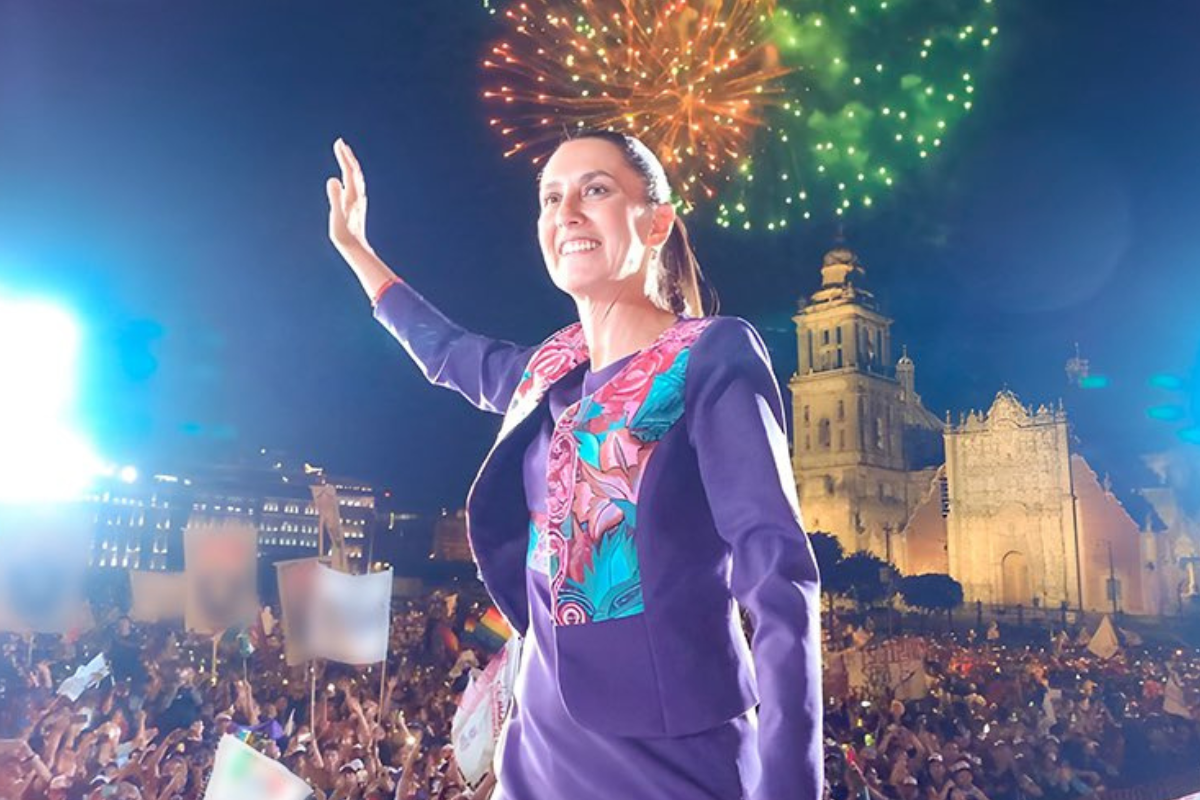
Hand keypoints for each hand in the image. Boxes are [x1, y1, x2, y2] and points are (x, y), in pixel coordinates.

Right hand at [327, 139, 371, 255]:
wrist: (355, 246)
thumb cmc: (343, 233)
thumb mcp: (336, 214)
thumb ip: (334, 196)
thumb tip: (333, 178)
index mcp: (352, 195)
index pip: (349, 170)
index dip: (343, 156)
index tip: (338, 143)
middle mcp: (358, 195)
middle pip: (355, 171)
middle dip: (348, 156)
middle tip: (341, 143)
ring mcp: (359, 200)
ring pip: (357, 177)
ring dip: (351, 164)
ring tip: (346, 154)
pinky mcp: (358, 205)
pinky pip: (356, 184)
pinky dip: (353, 174)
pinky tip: (351, 177)